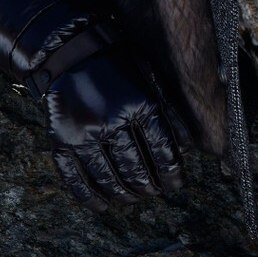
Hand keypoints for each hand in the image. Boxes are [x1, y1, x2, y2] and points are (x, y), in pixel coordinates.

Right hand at [0, 0, 192, 212]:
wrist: (73, 51)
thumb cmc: (120, 63)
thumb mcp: (151, 78)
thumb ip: (169, 110)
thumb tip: (195, 143)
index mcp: (139, 105)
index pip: (162, 152)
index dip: (171, 174)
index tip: (175, 184)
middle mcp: (111, 122)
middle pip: (136, 170)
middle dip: (149, 186)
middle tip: (154, 192)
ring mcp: (84, 133)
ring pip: (108, 179)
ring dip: (124, 194)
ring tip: (133, 197)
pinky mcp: (62, 140)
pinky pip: (75, 178)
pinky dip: (89, 196)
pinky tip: (102, 205)